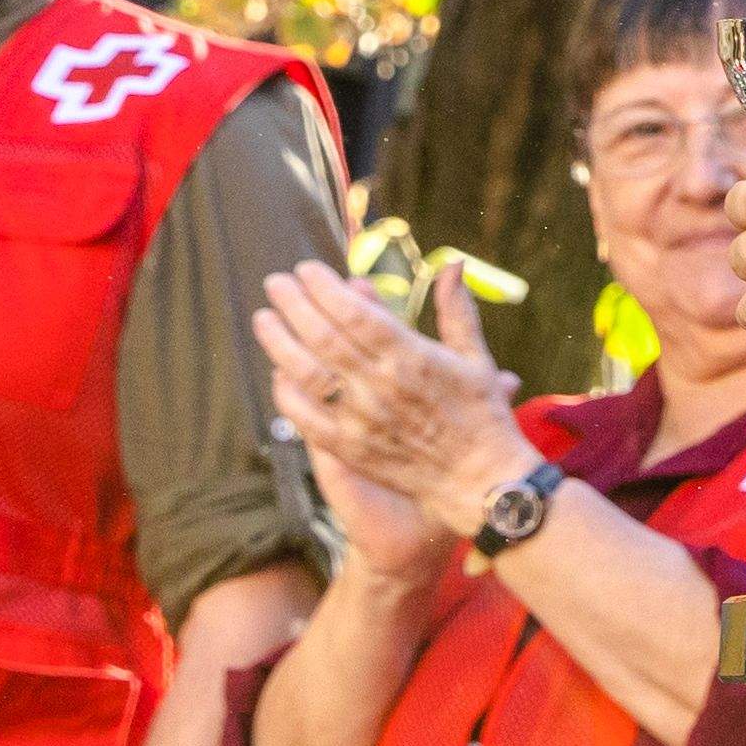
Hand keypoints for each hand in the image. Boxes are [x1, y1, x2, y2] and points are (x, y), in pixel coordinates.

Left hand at [251, 261, 529, 543]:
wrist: (479, 480)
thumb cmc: (482, 416)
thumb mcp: (476, 357)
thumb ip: (456, 309)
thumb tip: (452, 264)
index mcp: (412, 359)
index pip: (356, 314)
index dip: (326, 288)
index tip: (308, 270)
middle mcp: (381, 386)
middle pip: (324, 336)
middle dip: (295, 304)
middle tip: (277, 282)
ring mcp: (360, 419)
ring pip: (306, 372)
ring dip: (279, 342)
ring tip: (264, 317)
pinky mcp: (349, 448)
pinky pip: (305, 417)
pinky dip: (286, 392)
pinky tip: (278, 372)